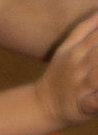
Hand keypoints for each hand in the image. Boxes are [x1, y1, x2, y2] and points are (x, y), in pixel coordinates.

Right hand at [35, 10, 97, 124]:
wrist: (41, 106)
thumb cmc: (59, 75)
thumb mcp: (66, 48)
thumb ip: (85, 28)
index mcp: (76, 50)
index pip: (96, 35)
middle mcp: (78, 66)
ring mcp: (81, 86)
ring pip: (97, 75)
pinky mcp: (84, 106)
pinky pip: (96, 102)